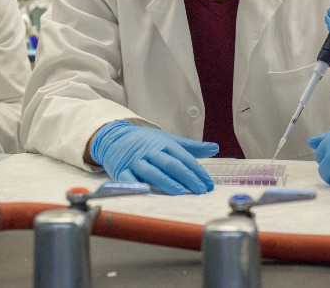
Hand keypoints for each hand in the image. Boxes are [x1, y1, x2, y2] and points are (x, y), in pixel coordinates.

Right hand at [90, 121, 218, 194]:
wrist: (114, 136)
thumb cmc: (146, 141)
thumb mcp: (169, 140)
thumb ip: (192, 147)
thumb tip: (215, 147)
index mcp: (164, 143)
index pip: (184, 158)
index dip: (197, 171)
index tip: (208, 184)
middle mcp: (150, 151)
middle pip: (170, 164)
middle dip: (187, 178)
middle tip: (200, 190)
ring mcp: (135, 161)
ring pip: (152, 172)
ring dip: (167, 183)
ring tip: (181, 193)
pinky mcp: (121, 170)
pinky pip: (129, 179)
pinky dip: (137, 186)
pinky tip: (148, 192)